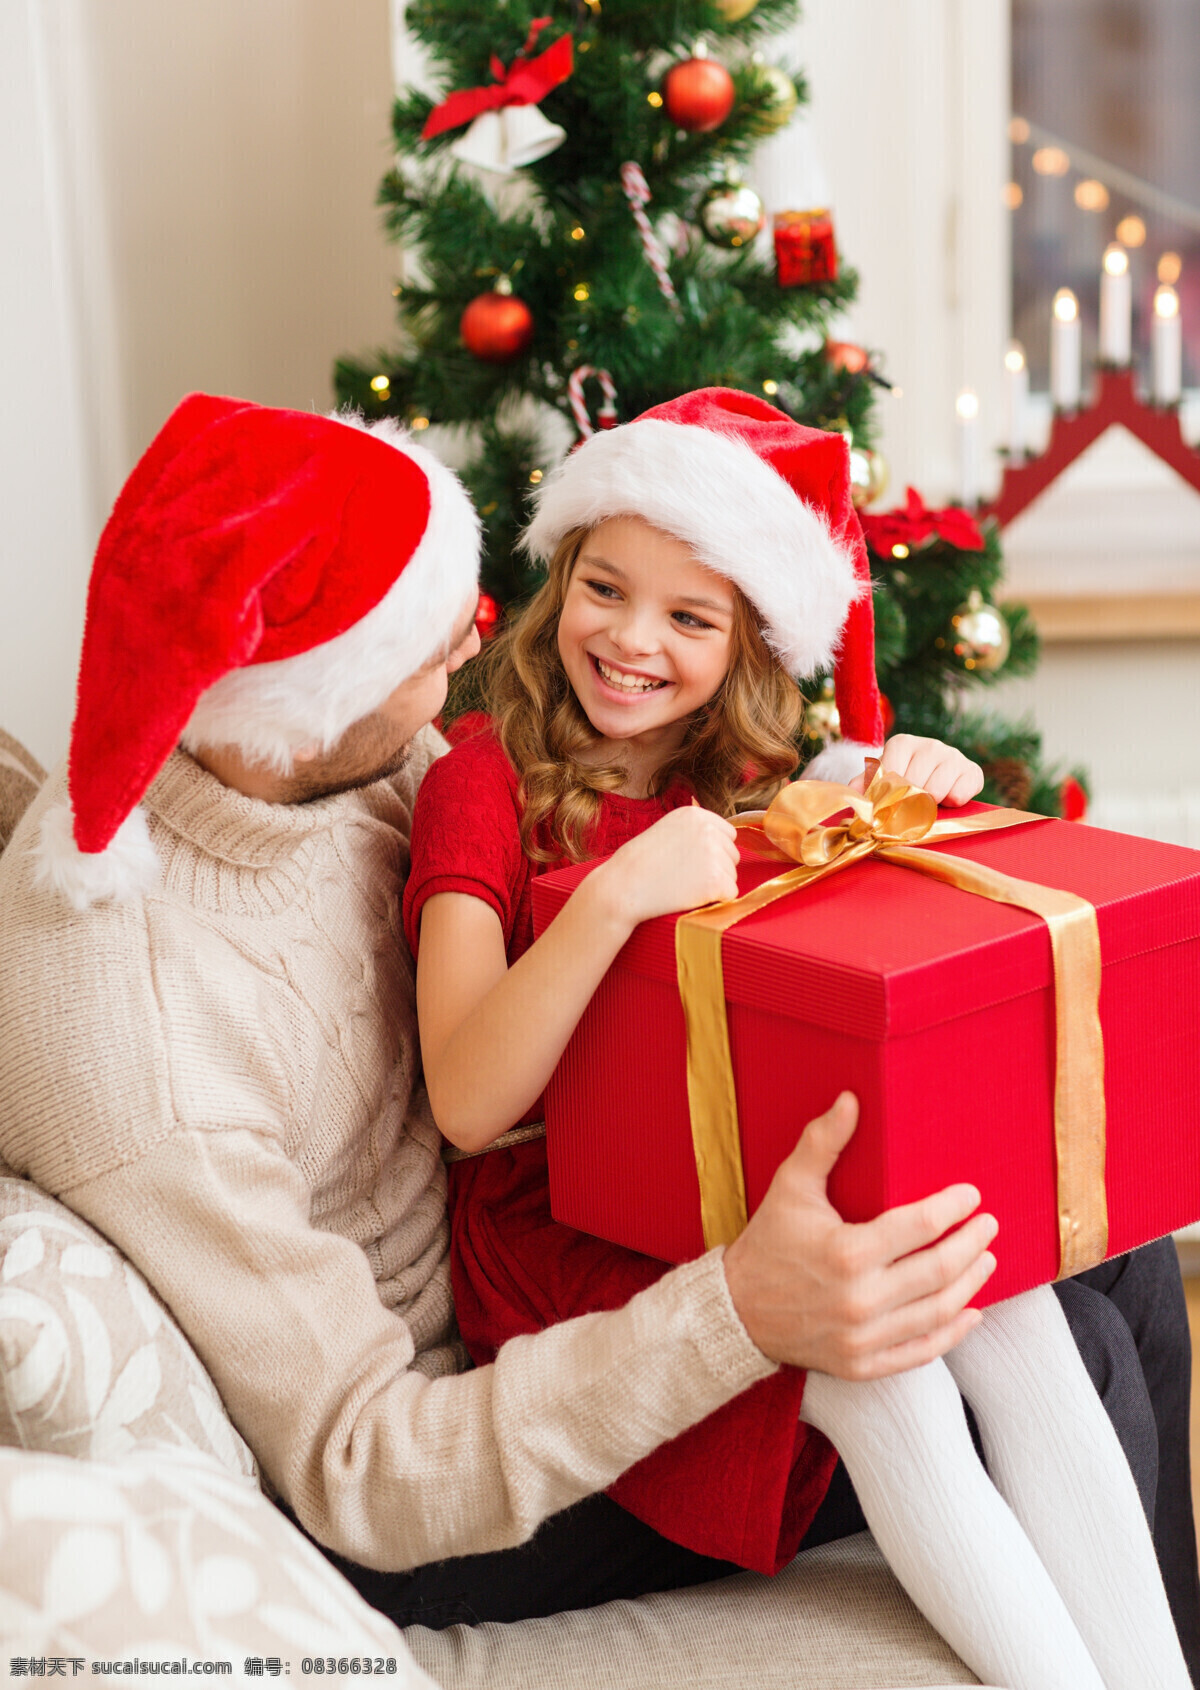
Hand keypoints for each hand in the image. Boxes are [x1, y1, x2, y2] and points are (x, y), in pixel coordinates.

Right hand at [591, 804, 738, 927]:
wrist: (621, 889)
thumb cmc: (638, 865)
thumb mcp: (666, 831)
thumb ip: (693, 830)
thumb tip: (726, 834)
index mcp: (695, 814)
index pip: (728, 834)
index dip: (711, 852)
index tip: (688, 862)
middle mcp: (708, 829)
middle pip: (732, 854)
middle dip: (715, 868)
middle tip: (683, 876)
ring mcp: (714, 854)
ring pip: (732, 875)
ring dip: (714, 885)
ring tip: (682, 886)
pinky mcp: (717, 880)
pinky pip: (730, 894)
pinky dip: (715, 900)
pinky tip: (690, 897)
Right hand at [722, 1093, 997, 1379]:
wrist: (735, 1310)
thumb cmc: (768, 1242)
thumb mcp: (790, 1186)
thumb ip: (823, 1142)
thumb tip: (851, 1098)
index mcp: (846, 1252)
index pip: (921, 1225)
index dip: (954, 1208)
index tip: (971, 1195)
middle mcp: (859, 1299)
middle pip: (940, 1270)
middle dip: (973, 1244)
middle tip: (989, 1226)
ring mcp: (862, 1337)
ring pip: (938, 1311)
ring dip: (971, 1284)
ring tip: (986, 1260)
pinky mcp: (861, 1364)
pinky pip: (921, 1351)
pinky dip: (952, 1333)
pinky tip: (970, 1313)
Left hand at [850, 735, 983, 806]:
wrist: (941, 782)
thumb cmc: (906, 782)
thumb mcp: (884, 780)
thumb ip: (867, 784)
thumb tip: (853, 790)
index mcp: (902, 744)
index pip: (891, 772)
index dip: (890, 793)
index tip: (892, 800)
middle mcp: (929, 744)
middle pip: (913, 784)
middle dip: (910, 801)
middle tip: (912, 804)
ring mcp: (953, 755)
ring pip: (935, 791)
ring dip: (931, 803)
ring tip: (929, 800)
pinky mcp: (973, 771)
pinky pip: (959, 795)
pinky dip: (952, 803)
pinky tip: (948, 799)